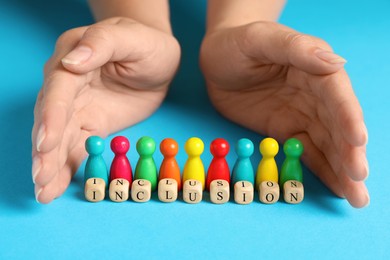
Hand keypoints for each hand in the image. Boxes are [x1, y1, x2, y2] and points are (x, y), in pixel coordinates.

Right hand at [32, 17, 180, 202]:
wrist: (158, 60)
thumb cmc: (146, 44)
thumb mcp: (131, 37)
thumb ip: (102, 43)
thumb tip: (72, 62)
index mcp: (73, 57)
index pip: (58, 90)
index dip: (52, 117)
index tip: (46, 143)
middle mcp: (67, 84)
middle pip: (51, 119)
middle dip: (44, 150)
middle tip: (41, 177)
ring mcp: (77, 107)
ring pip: (59, 138)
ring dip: (50, 164)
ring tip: (43, 192)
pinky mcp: (91, 125)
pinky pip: (75, 148)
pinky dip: (66, 168)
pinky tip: (55, 188)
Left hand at [200, 21, 368, 207]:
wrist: (217, 59)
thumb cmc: (236, 43)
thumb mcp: (260, 39)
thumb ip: (295, 48)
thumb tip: (335, 62)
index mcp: (315, 68)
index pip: (337, 94)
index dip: (348, 117)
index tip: (358, 140)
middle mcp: (316, 94)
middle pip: (338, 125)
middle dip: (350, 153)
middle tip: (359, 179)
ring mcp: (302, 115)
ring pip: (327, 144)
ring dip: (342, 170)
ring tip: (357, 196)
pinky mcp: (285, 131)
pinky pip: (306, 154)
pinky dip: (321, 171)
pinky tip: (336, 188)